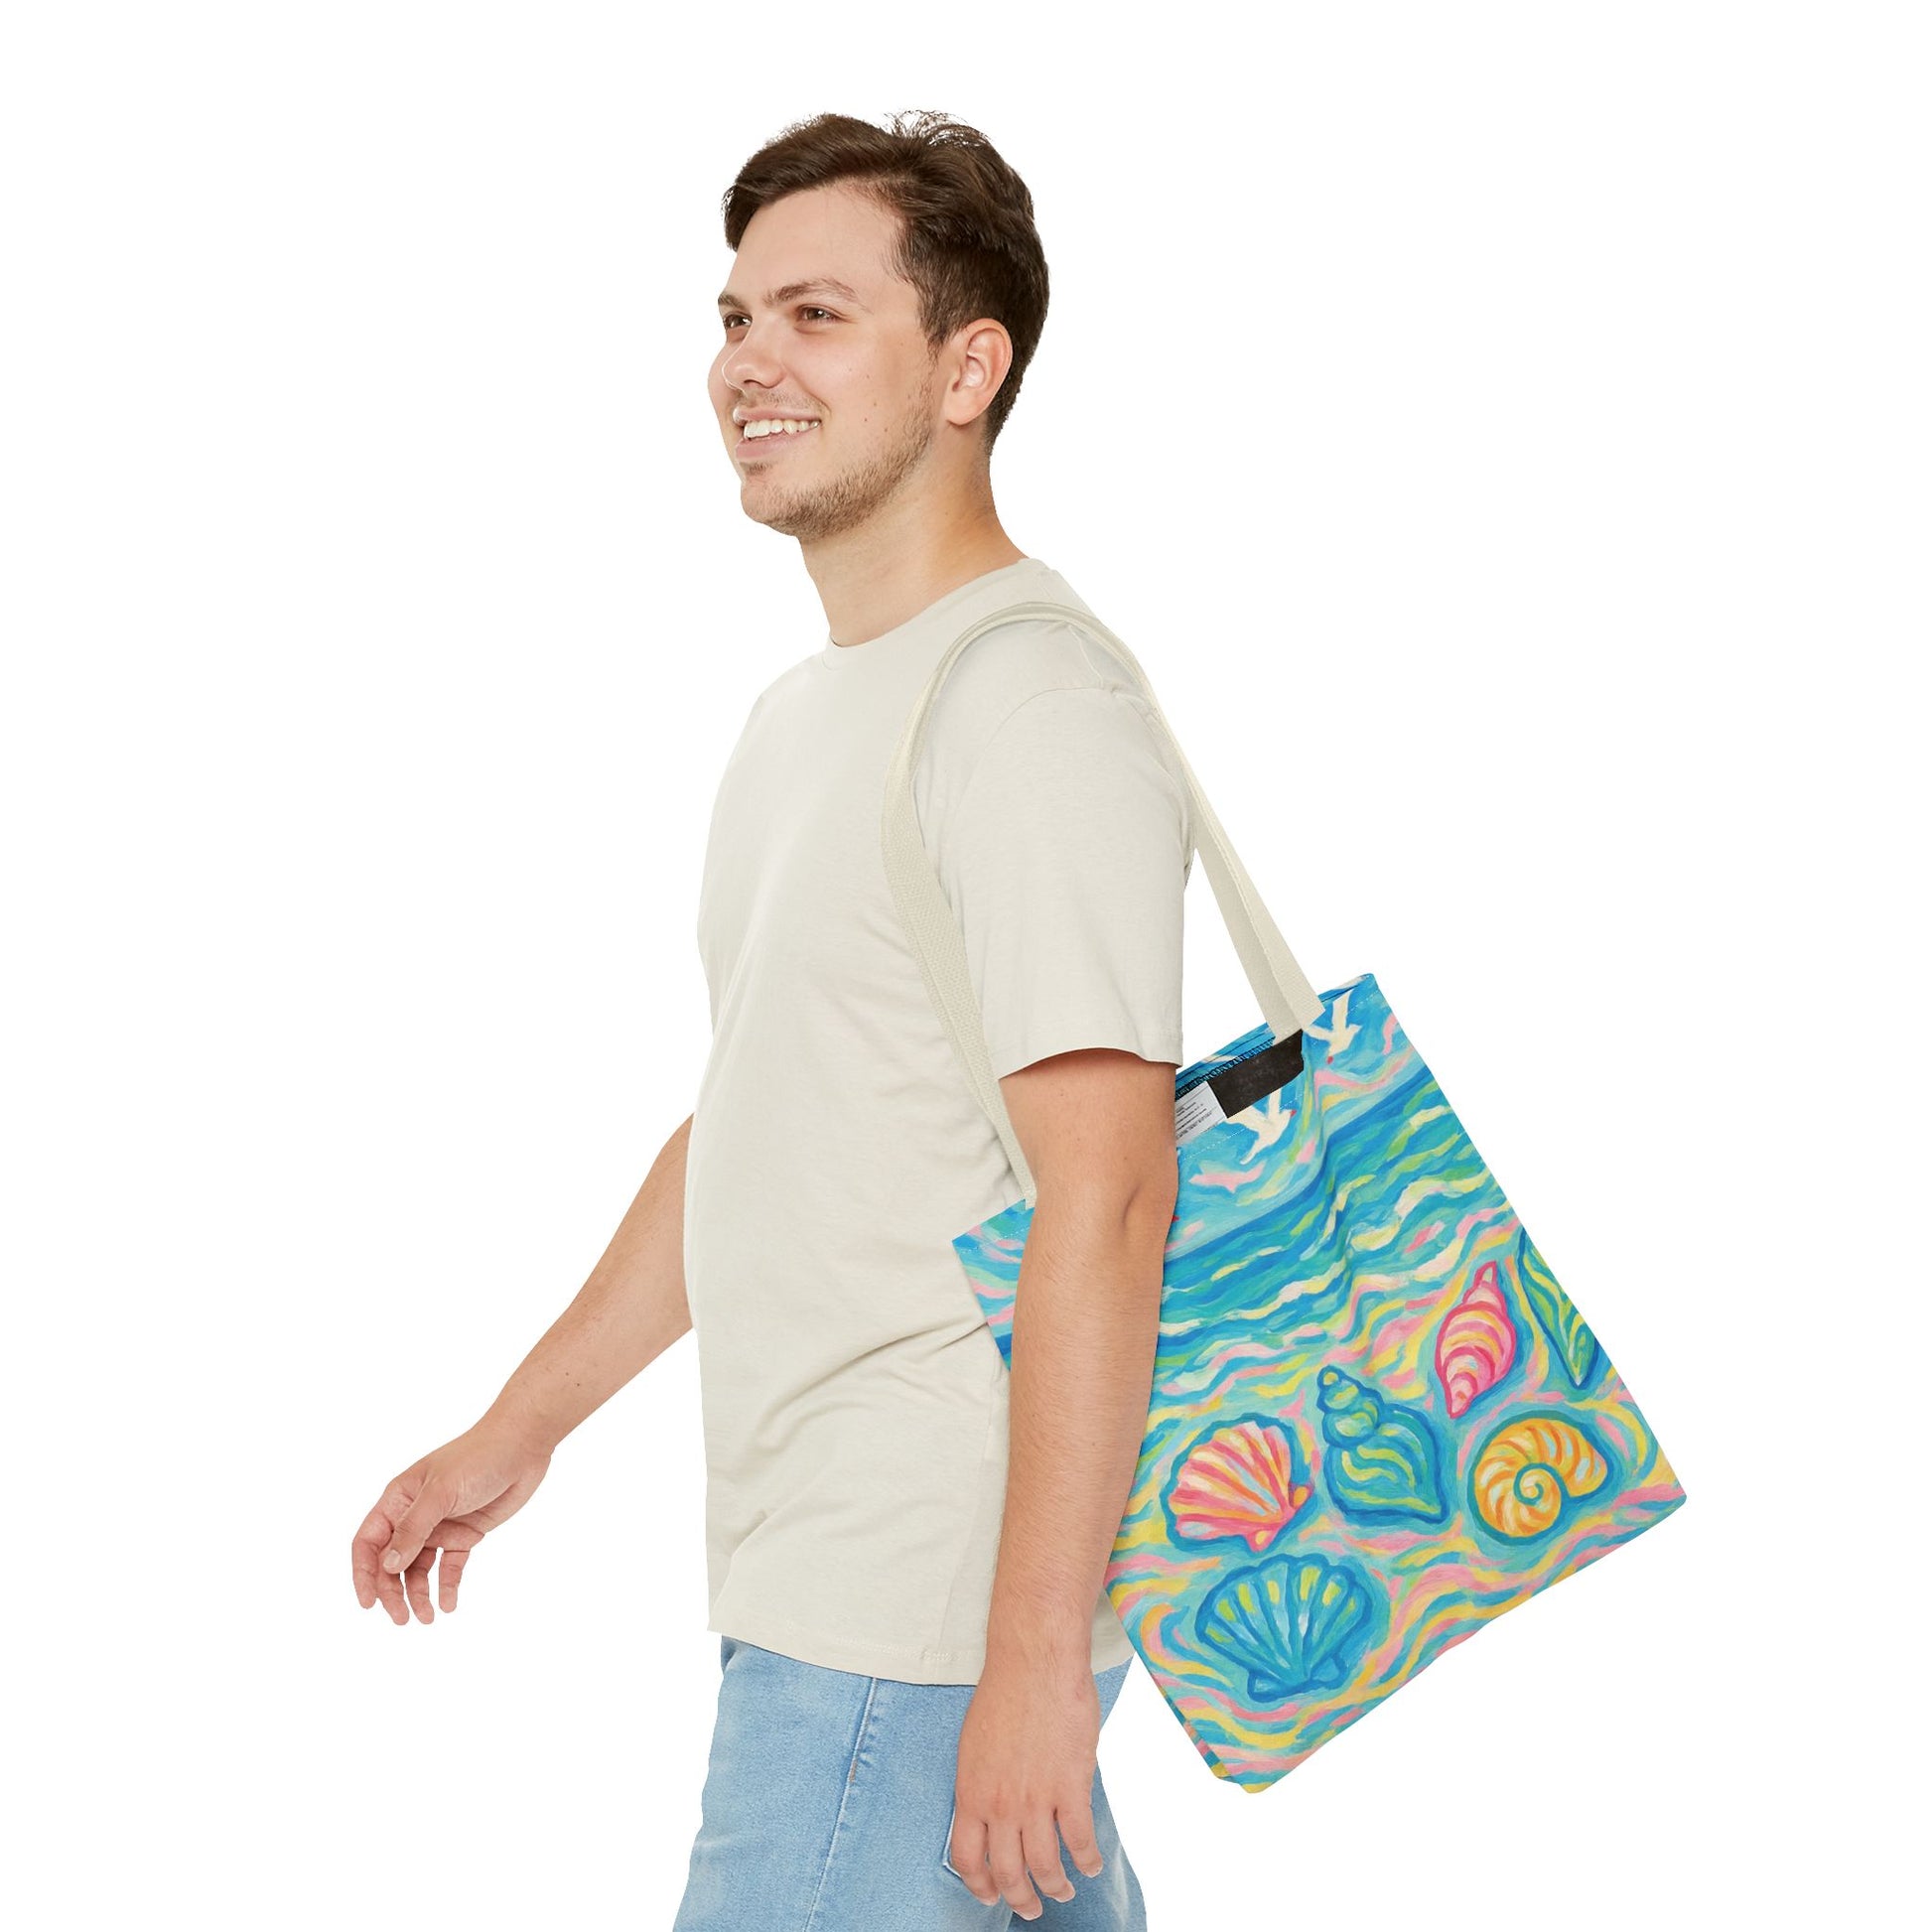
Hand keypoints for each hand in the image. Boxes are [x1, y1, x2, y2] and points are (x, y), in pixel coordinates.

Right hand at [350, 1418, 551, 1623]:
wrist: (523, 1445)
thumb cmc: (477, 1458)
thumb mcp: (441, 1492)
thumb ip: (414, 1529)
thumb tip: (387, 1566)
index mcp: (398, 1500)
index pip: (369, 1542)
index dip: (363, 1573)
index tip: (368, 1603)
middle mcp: (414, 1515)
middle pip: (392, 1562)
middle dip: (393, 1592)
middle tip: (402, 1619)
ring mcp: (440, 1526)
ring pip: (419, 1569)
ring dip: (419, 1594)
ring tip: (428, 1618)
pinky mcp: (465, 1534)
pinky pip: (450, 1566)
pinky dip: (447, 1585)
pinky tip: (449, 1604)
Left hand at [947, 1654, 1105, 1921]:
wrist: (1035, 1662)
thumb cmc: (1005, 1693)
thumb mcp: (975, 1745)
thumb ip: (982, 1785)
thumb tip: (991, 1814)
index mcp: (971, 1792)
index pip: (968, 1860)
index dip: (980, 1886)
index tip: (992, 1895)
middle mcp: (1000, 1804)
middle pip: (1008, 1873)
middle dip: (1021, 1899)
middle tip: (1032, 1907)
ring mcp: (1036, 1799)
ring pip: (1045, 1866)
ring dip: (1056, 1886)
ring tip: (1063, 1890)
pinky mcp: (1070, 1787)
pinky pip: (1080, 1841)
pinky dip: (1087, 1860)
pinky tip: (1090, 1864)